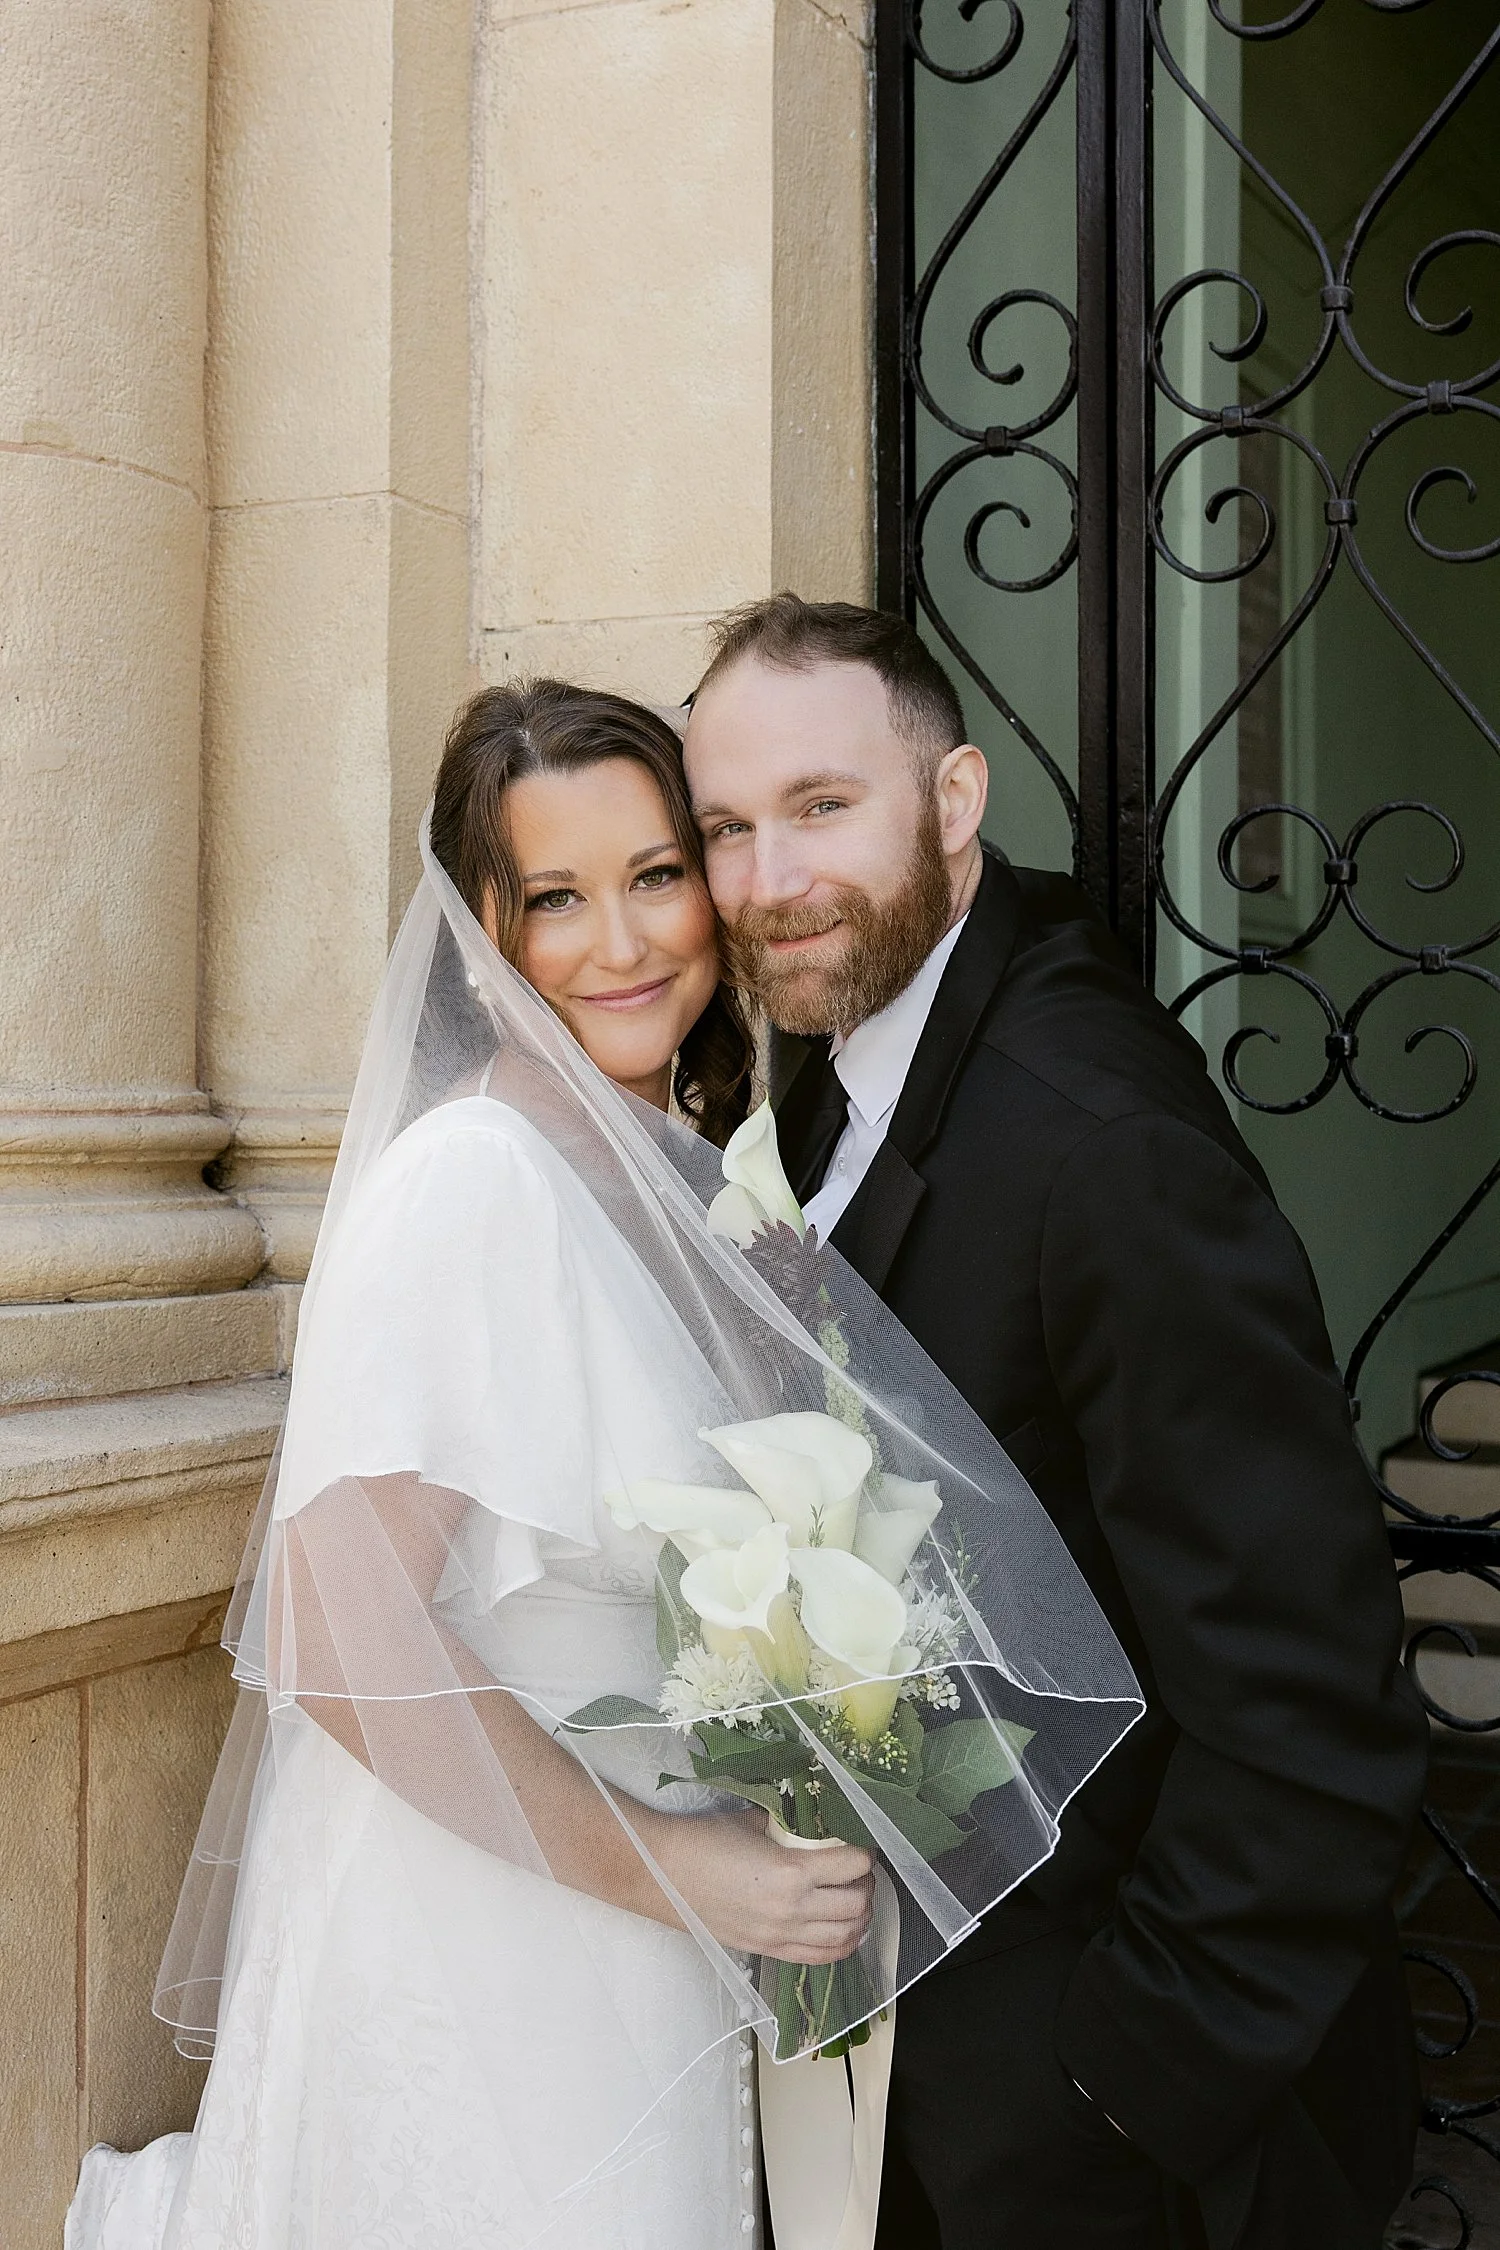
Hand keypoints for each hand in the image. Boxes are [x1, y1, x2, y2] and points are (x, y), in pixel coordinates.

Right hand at [650, 1809, 874, 1962]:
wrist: (659, 1873)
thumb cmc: (701, 1841)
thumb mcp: (753, 1821)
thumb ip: (790, 1826)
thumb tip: (816, 1822)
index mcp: (791, 1871)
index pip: (853, 1865)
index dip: (865, 1851)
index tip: (863, 1842)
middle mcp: (792, 1910)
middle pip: (856, 1905)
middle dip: (868, 1885)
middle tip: (862, 1869)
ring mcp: (780, 1936)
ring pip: (844, 1937)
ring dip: (861, 1917)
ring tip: (857, 1898)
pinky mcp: (767, 1951)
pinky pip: (819, 1957)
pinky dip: (842, 1945)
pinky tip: (845, 1930)